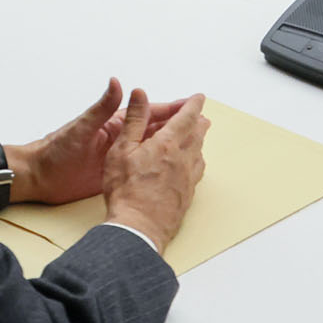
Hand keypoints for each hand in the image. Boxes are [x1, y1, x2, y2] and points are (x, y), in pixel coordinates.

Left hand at [8, 78, 192, 205]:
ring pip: (153, 148)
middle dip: (180, 125)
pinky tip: (172, 168)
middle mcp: (120, 137)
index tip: (193, 103)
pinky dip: (159, 164)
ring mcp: (119, 155)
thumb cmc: (57, 150)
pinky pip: (143, 166)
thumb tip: (115, 82)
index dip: (172, 108)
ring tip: (196, 144)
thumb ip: (100, 107)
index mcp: (114, 123)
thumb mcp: (81, 128)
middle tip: (205, 122)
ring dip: (173, 144)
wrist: (40, 176)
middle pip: (156, 129)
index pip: (149, 113)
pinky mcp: (115, 172)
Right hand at [101, 88, 207, 250]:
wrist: (138, 228)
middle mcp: (183, 159)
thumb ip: (134, 119)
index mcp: (168, 144)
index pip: (187, 117)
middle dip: (199, 121)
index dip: (193, 104)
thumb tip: (140, 93)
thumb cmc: (126, 191)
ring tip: (196, 136)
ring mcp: (187, 179)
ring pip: (199, 153)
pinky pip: (196, 172)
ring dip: (199, 140)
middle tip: (200, 114)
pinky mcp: (187, 195)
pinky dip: (196, 161)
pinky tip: (191, 165)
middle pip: (198, 134)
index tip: (198, 97)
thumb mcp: (122, 149)